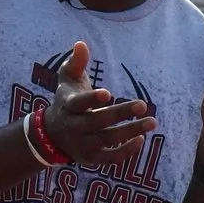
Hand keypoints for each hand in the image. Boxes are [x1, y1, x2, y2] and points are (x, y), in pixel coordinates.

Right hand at [39, 40, 157, 167]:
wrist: (52, 134)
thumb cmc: (67, 101)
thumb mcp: (67, 80)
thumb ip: (76, 63)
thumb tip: (81, 44)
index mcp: (68, 105)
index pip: (78, 103)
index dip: (92, 99)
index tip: (108, 94)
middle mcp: (74, 126)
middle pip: (97, 121)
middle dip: (120, 113)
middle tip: (143, 104)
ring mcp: (82, 144)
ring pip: (107, 140)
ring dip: (130, 131)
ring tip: (152, 122)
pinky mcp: (91, 158)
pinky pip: (109, 158)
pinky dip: (125, 151)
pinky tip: (141, 139)